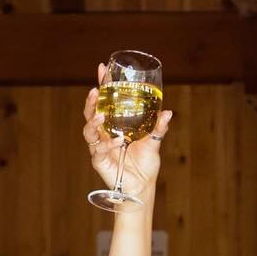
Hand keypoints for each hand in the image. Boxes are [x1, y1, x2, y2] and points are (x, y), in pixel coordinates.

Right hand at [82, 63, 171, 199]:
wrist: (143, 187)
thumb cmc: (145, 164)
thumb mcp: (153, 143)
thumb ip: (158, 128)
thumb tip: (168, 112)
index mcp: (114, 125)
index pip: (105, 102)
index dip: (103, 85)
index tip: (103, 68)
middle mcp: (103, 133)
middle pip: (91, 112)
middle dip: (91, 101)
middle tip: (95, 90)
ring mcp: (99, 146)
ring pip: (88, 129)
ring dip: (93, 121)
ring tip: (100, 115)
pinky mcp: (99, 160)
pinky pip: (98, 149)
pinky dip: (107, 144)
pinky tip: (117, 141)